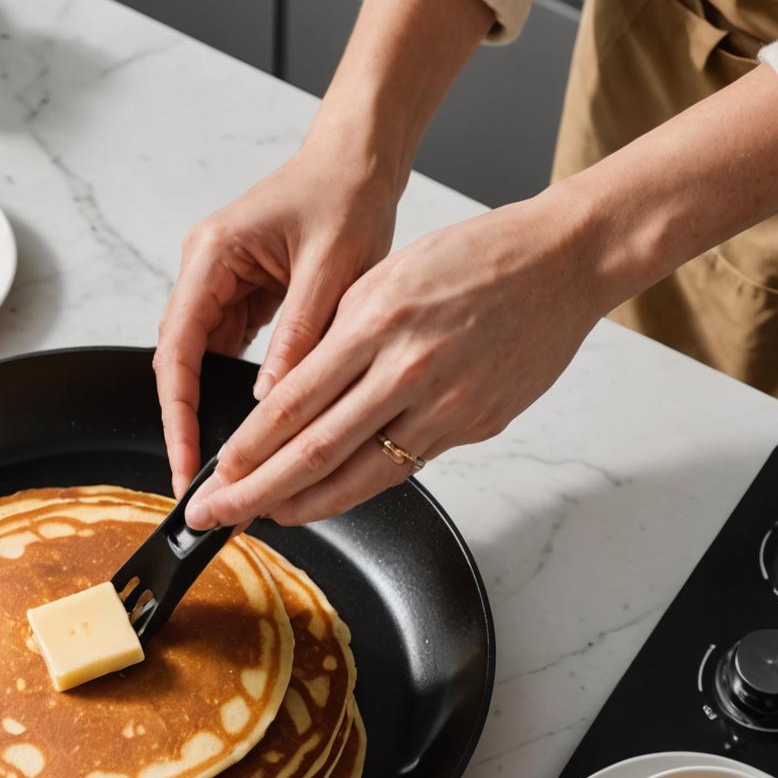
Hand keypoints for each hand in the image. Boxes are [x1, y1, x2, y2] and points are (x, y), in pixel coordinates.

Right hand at [153, 141, 403, 495]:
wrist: (358, 157)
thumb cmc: (345, 193)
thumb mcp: (331, 267)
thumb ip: (299, 335)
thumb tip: (269, 403)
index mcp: (213, 254)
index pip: (178, 348)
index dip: (177, 412)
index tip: (184, 460)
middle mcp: (204, 270)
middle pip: (177, 362)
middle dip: (183, 423)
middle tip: (195, 481)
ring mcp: (219, 284)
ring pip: (198, 362)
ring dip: (205, 409)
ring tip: (221, 464)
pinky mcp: (240, 296)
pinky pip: (226, 353)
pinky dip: (231, 390)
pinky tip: (245, 426)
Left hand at [184, 191, 606, 527]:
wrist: (562, 262)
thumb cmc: (474, 258)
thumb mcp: (387, 275)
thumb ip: (337, 334)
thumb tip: (289, 393)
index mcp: (375, 320)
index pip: (292, 402)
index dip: (246, 448)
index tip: (215, 473)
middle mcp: (405, 367)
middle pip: (313, 450)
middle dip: (254, 492)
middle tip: (215, 516)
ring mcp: (443, 403)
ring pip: (357, 473)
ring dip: (303, 505)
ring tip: (265, 518)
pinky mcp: (472, 425)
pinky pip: (402, 468)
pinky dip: (357, 489)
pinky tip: (328, 500)